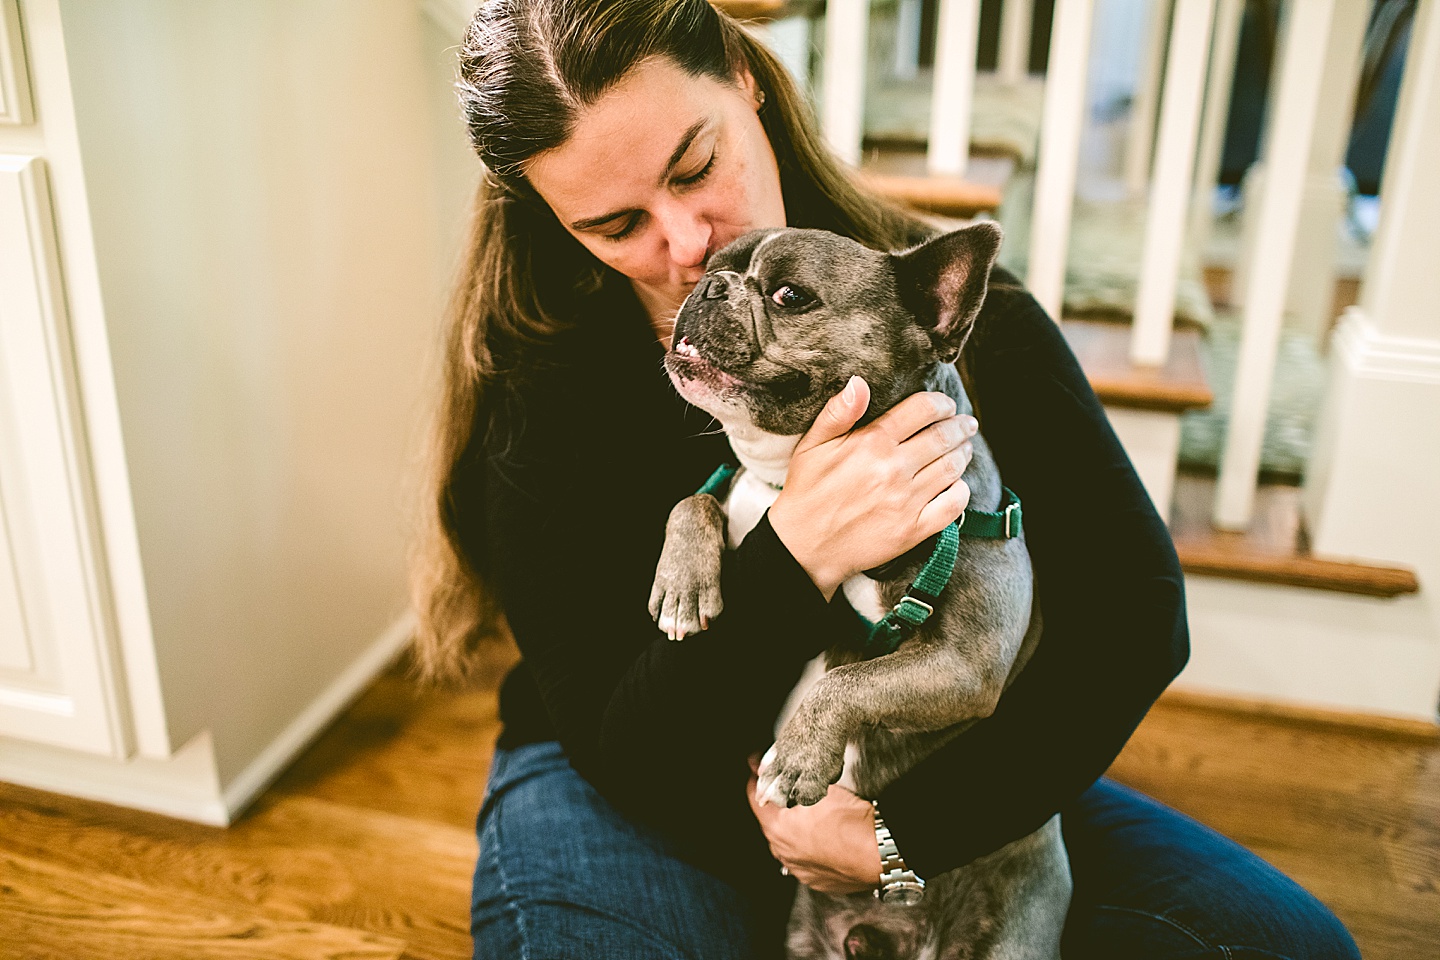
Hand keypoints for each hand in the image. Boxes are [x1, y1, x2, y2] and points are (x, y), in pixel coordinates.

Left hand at [747, 755, 879, 893]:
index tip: (758, 770)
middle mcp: (783, 852)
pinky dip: (809, 849)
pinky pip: (805, 860)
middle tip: (789, 791)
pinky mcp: (816, 880)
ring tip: (811, 816)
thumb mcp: (817, 786)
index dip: (756, 779)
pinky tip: (823, 838)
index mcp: (777, 827)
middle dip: (777, 806)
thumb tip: (766, 765)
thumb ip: (789, 777)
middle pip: (770, 822)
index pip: (754, 797)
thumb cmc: (850, 820)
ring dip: (792, 829)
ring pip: (787, 843)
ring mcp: (799, 869)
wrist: (879, 850)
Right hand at [768, 377, 976, 598]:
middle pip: (943, 437)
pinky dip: (961, 491)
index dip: (941, 403)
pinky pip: (953, 505)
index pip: (922, 410)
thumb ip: (837, 412)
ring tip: (965, 448)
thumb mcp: (812, 446)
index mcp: (871, 443)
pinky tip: (957, 484)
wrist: (804, 548)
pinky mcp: (913, 529)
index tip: (946, 405)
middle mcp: (893, 469)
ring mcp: (906, 501)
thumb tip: (859, 382)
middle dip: (960, 426)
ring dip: (964, 453)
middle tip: (967, 424)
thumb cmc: (807, 492)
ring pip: (952, 468)